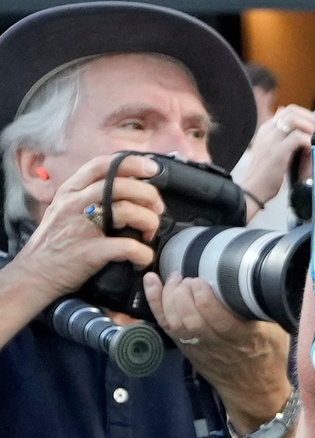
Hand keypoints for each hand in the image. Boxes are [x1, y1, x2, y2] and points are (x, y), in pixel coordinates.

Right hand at [3, 154, 160, 301]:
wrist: (34, 273)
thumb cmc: (55, 240)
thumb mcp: (65, 208)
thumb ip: (89, 194)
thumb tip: (129, 186)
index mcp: (70, 191)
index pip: (102, 165)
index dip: (132, 163)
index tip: (153, 169)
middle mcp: (74, 204)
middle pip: (120, 186)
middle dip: (149, 195)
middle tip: (157, 210)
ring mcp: (81, 227)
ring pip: (127, 210)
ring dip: (149, 221)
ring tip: (149, 233)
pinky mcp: (89, 252)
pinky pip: (127, 247)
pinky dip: (143, 253)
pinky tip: (143, 257)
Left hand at [145, 271, 291, 430]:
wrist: (252, 389)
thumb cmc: (267, 356)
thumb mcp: (277, 333)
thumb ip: (266, 309)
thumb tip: (262, 278)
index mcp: (245, 340)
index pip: (220, 322)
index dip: (205, 301)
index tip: (202, 281)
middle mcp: (217, 345)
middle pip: (191, 321)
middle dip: (183, 294)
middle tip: (187, 277)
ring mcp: (197, 347)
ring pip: (175, 322)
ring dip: (169, 297)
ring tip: (175, 278)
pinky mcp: (185, 346)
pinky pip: (165, 324)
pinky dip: (155, 303)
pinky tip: (151, 282)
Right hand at [230, 104, 314, 213]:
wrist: (252, 191)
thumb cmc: (268, 175)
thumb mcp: (275, 152)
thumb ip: (285, 139)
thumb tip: (301, 128)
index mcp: (266, 129)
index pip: (289, 110)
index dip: (306, 116)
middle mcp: (267, 131)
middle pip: (292, 110)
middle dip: (311, 119)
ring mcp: (270, 140)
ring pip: (294, 119)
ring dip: (310, 127)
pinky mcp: (276, 152)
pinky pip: (298, 138)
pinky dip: (309, 141)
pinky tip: (312, 150)